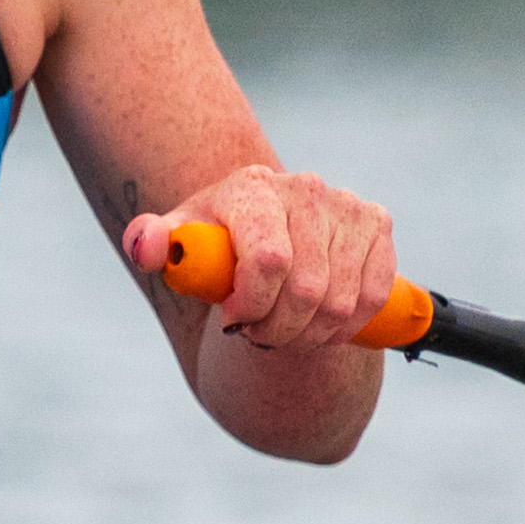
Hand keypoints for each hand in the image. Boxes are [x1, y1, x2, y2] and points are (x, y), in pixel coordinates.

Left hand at [123, 165, 395, 354]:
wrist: (261, 223)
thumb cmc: (216, 242)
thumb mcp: (179, 242)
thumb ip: (150, 243)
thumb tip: (147, 246)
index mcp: (253, 187)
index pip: (269, 261)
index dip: (253, 306)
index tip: (232, 321)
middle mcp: (306, 188)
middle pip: (307, 291)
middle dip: (278, 330)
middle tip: (257, 336)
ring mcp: (347, 205)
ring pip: (340, 303)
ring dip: (309, 335)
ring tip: (283, 331)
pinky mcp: (377, 224)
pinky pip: (373, 297)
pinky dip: (346, 327)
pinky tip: (320, 327)